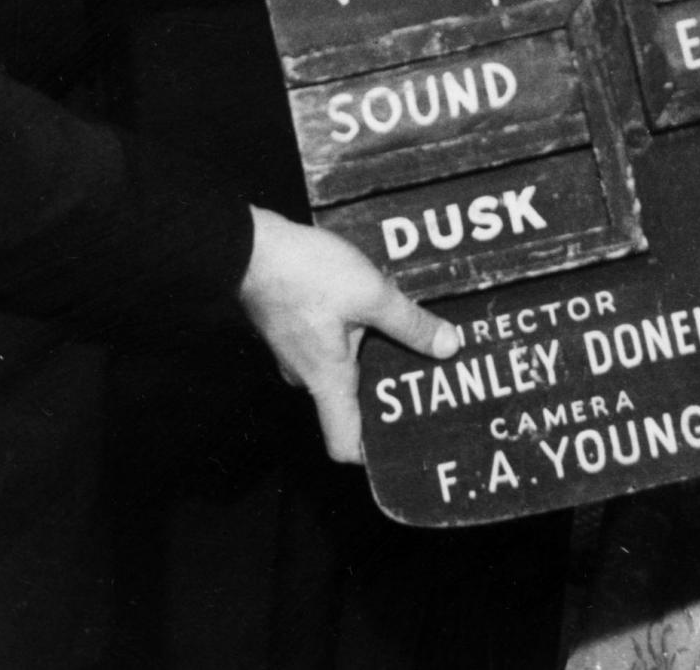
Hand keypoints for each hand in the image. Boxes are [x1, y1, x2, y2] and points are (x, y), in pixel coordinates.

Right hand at [239, 207, 461, 463]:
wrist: (251, 246)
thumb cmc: (304, 273)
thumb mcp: (370, 294)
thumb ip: (409, 323)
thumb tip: (448, 346)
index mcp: (326, 381)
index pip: (343, 445)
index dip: (370, 454)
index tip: (402, 438)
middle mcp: (307, 376)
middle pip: (347, 405)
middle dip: (383, 392)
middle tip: (423, 377)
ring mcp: (294, 352)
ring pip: (337, 370)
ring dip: (367, 358)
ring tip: (403, 339)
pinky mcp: (290, 327)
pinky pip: (325, 345)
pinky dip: (349, 335)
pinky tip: (371, 310)